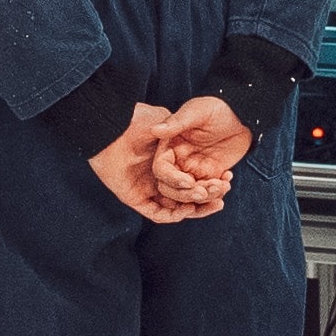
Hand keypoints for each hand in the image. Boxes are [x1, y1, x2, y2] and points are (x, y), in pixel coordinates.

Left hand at [88, 103, 228, 224]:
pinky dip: (171, 215)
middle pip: (187, 195)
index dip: (209, 181)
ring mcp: (147, 188)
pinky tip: (186, 210)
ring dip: (193, 209)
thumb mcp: (165, 122)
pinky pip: (156, 213)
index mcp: (168, 161)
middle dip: (206, 197)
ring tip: (211, 203)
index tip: (224, 180)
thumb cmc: (136, 120)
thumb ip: (180, 130)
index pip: (192, 178)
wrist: (110, 128)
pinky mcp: (135, 198)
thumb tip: (200, 134)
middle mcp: (159, 177)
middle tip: (222, 196)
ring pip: (175, 207)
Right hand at [148, 95, 255, 210]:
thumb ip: (177, 122)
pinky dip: (217, 192)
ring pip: (191, 194)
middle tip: (205, 192)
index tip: (189, 181)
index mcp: (169, 147)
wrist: (241, 115)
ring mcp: (193, 170)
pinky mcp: (209, 175)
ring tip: (222, 186)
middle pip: (171, 188)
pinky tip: (227, 181)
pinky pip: (208, 192)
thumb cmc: (217, 109)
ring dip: (205, 195)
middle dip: (187, 195)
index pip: (161, 169)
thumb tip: (154, 129)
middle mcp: (177, 161)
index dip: (172, 179)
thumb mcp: (197, 112)